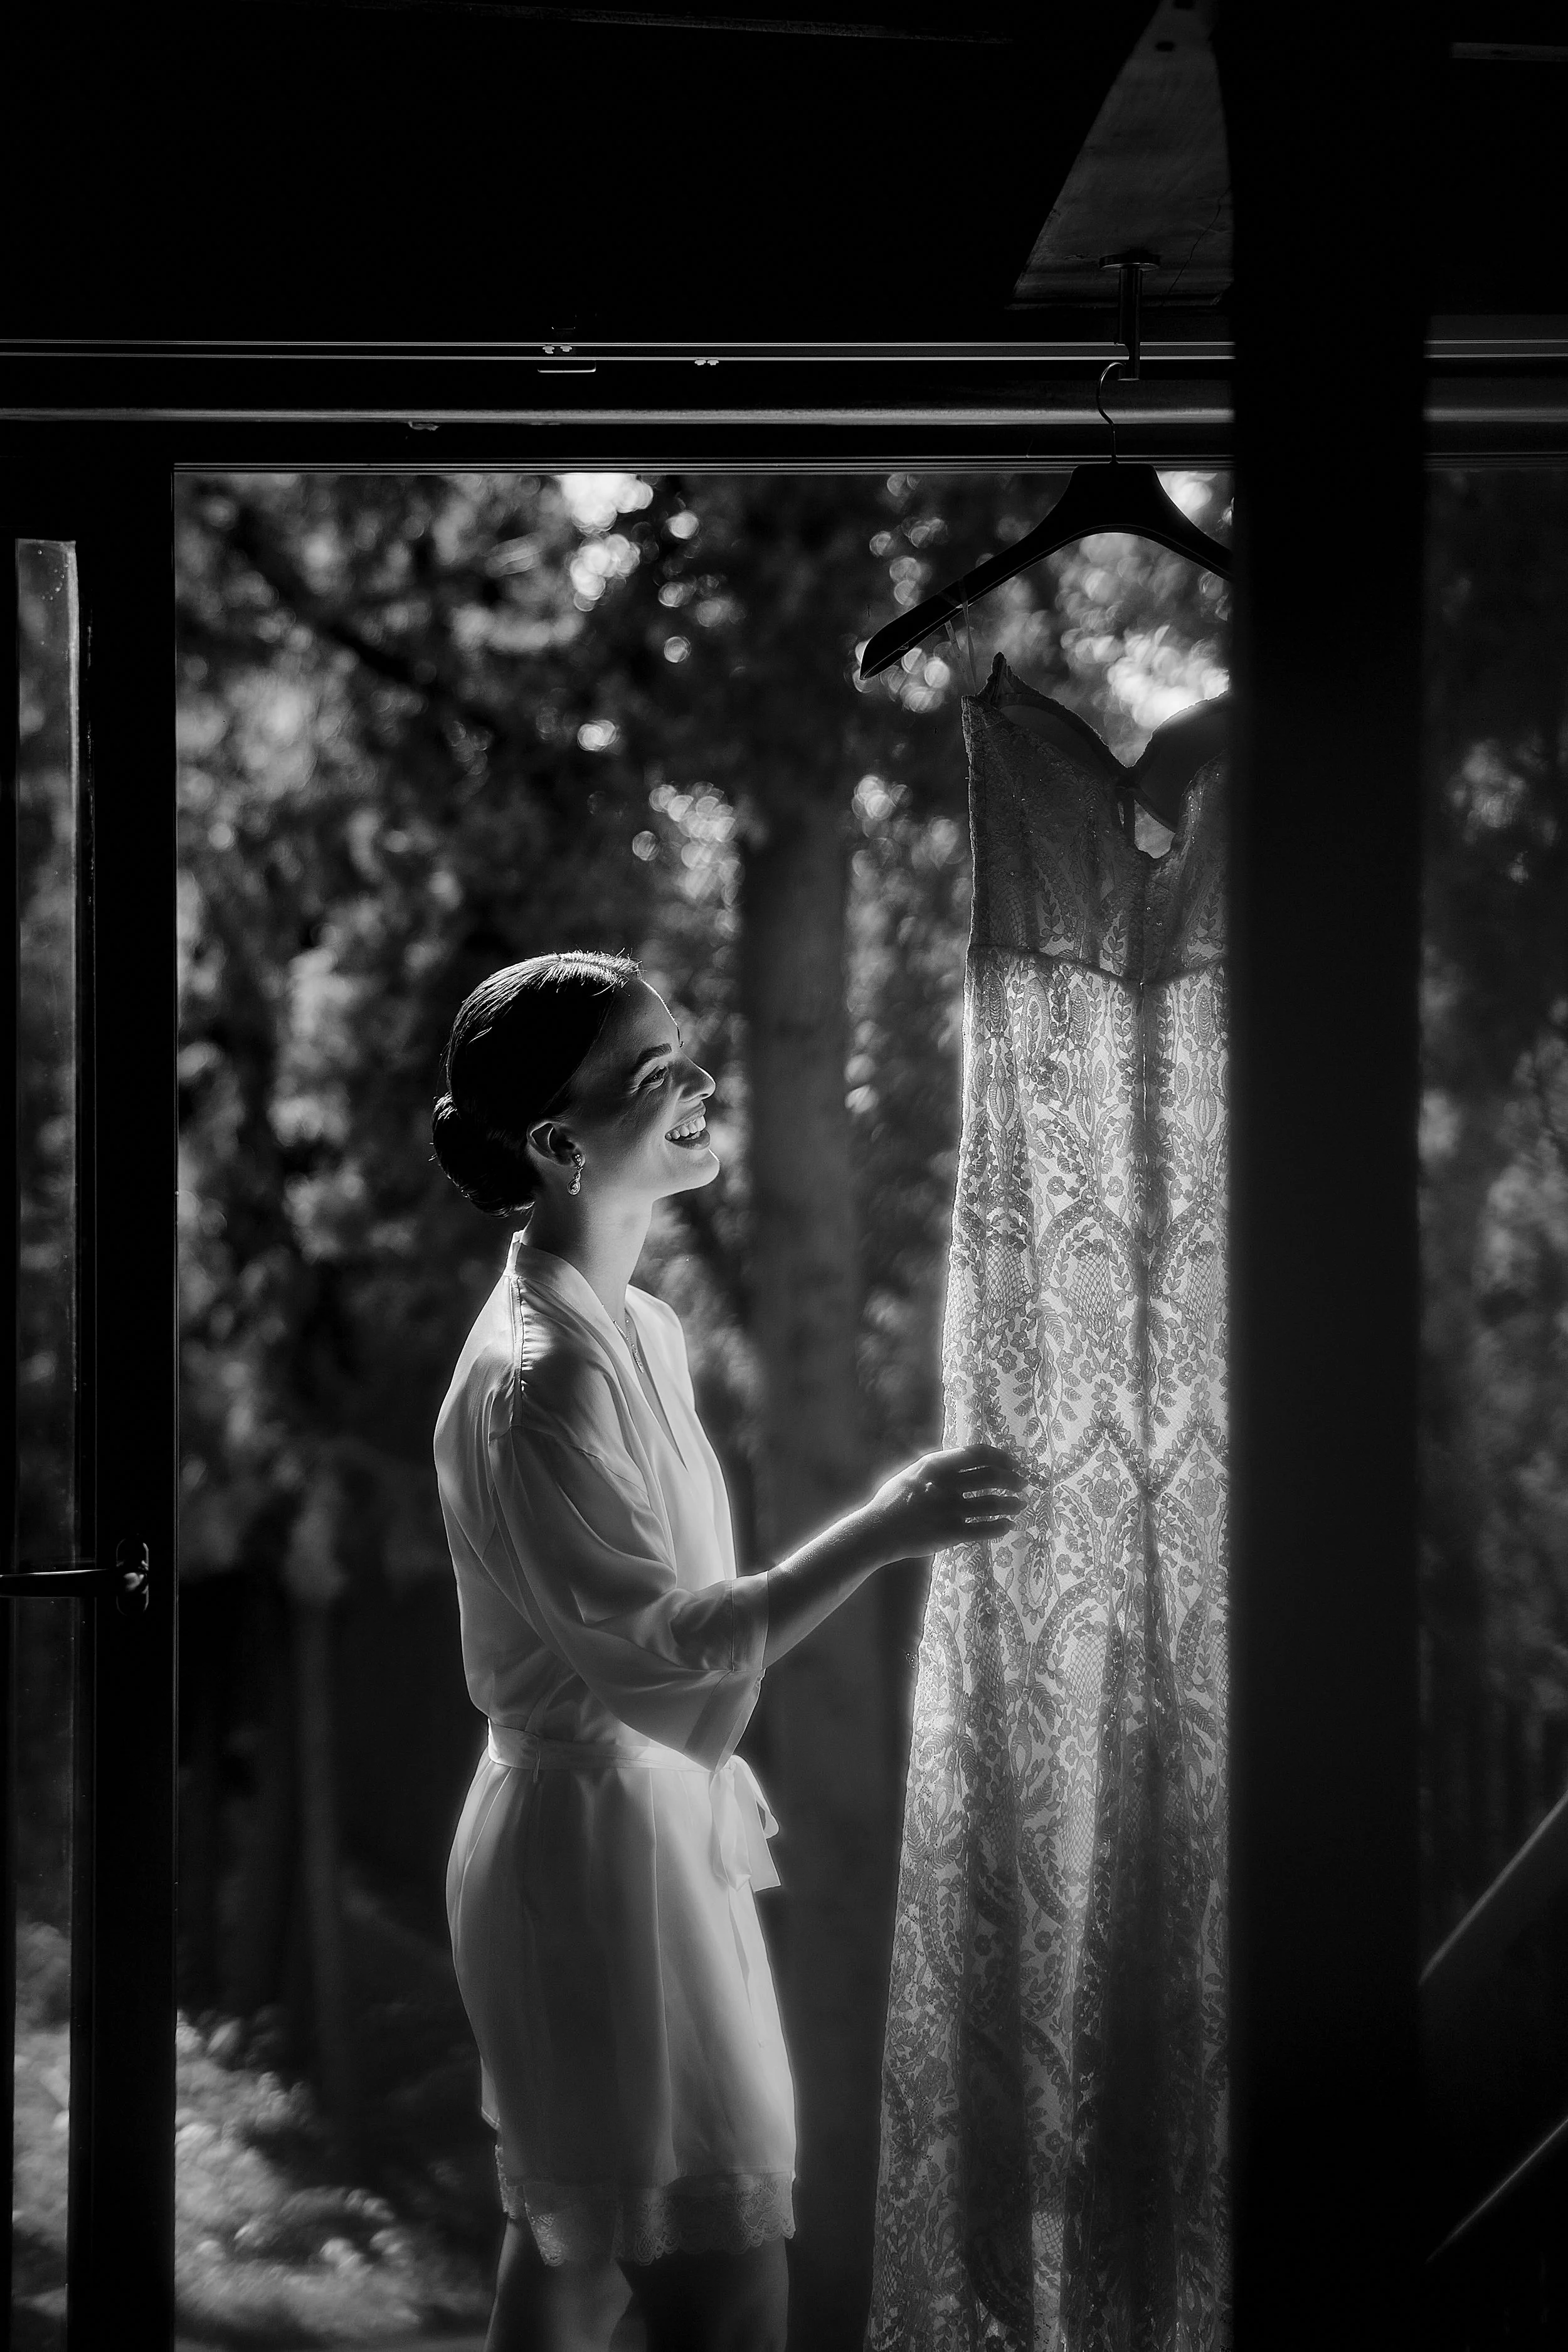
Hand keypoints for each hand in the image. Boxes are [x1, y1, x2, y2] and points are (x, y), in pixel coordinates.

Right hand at [866, 1443, 1029, 1556]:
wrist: (877, 1531)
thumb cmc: (894, 1500)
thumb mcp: (913, 1472)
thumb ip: (938, 1465)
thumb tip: (965, 1457)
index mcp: (935, 1465)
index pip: (977, 1453)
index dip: (1001, 1456)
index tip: (1013, 1462)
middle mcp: (945, 1484)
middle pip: (991, 1476)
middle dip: (1013, 1479)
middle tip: (1023, 1484)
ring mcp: (949, 1509)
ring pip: (992, 1503)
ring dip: (1012, 1503)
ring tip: (1021, 1505)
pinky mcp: (950, 1533)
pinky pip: (984, 1529)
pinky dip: (1000, 1526)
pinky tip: (1008, 1525)